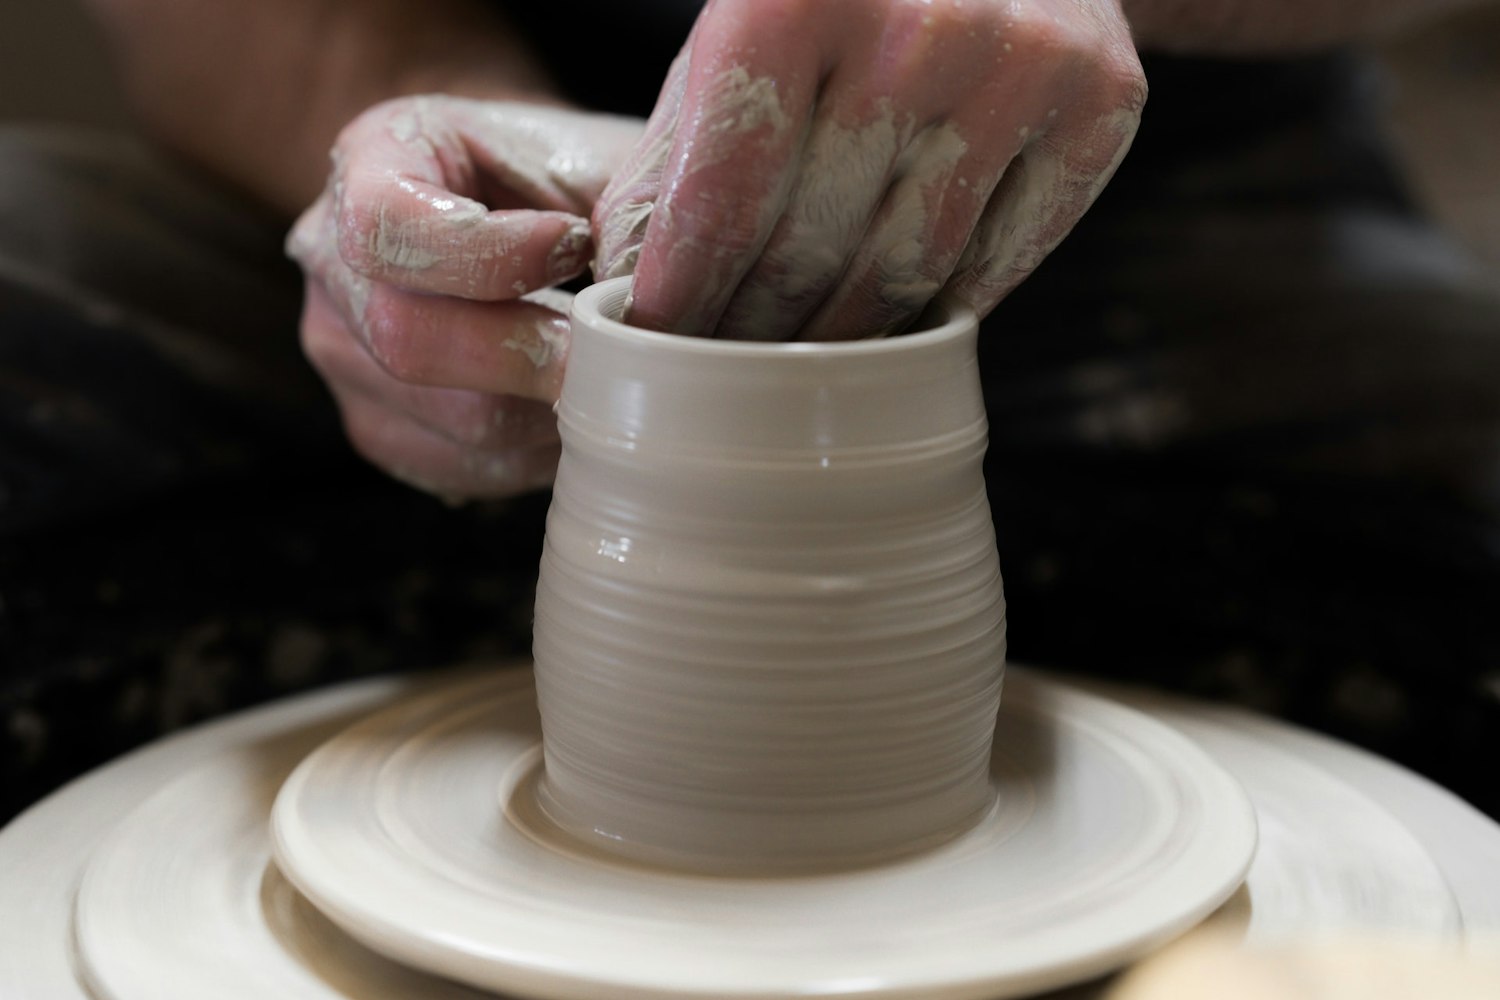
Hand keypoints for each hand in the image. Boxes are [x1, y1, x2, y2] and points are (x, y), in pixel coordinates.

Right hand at [288, 95, 643, 499]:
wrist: (525, 210)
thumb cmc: (565, 180)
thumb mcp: (596, 158)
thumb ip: (621, 211)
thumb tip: (649, 302)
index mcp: (371, 158)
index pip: (387, 225)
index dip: (488, 253)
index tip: (576, 244)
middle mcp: (329, 257)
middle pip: (407, 338)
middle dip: (531, 353)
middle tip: (614, 346)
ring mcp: (342, 349)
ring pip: (450, 418)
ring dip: (547, 408)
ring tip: (603, 373)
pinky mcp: (377, 421)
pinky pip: (459, 465)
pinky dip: (534, 450)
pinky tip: (566, 406)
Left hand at [593, 0, 1145, 340]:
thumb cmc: (848, 1)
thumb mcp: (745, 40)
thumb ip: (680, 154)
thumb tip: (624, 284)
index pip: (726, 197)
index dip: (685, 296)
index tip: (662, 354)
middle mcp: (918, 24)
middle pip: (813, 252)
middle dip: (754, 331)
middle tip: (728, 371)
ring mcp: (1020, 66)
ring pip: (905, 275)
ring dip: (841, 341)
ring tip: (802, 363)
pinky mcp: (1099, 109)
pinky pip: (995, 267)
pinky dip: (937, 311)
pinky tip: (898, 321)